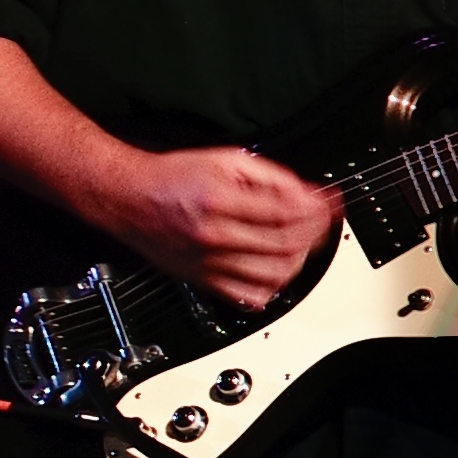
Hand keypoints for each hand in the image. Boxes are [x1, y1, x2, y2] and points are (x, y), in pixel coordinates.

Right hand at [123, 143, 340, 311]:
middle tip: (321, 223)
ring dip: (298, 261)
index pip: (287, 213)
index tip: (328, 204)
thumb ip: (270, 176)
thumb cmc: (173, 177)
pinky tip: (276, 270)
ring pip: (273, 275)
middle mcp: (215, 236)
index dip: (317, 210)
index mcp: (221, 201)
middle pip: (285, 245)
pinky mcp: (203, 280)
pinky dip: (272, 286)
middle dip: (314, 233)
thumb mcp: (226, 160)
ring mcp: (209, 263)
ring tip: (302, 245)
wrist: (129, 198)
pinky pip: (248, 297)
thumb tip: (306, 193)